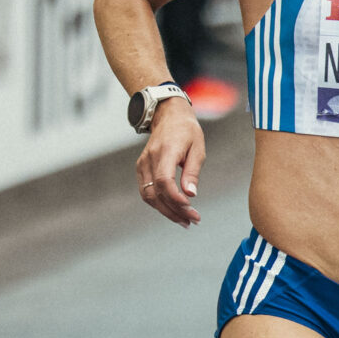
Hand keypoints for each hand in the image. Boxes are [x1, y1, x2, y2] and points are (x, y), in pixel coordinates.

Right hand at [137, 100, 205, 226]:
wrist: (168, 116)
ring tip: (184, 220)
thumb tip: (191, 194)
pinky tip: (173, 210)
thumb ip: (193, 172)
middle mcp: (150, 159)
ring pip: (148, 196)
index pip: (164, 180)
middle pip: (156, 193)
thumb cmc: (187, 131)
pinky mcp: (141, 168)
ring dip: (166, 211)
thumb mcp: (198, 148)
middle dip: (174, 211)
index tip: (191, 208)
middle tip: (192, 221)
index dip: (175, 198)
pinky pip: (146, 191)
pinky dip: (159, 204)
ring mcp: (142, 164)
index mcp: (165, 151)